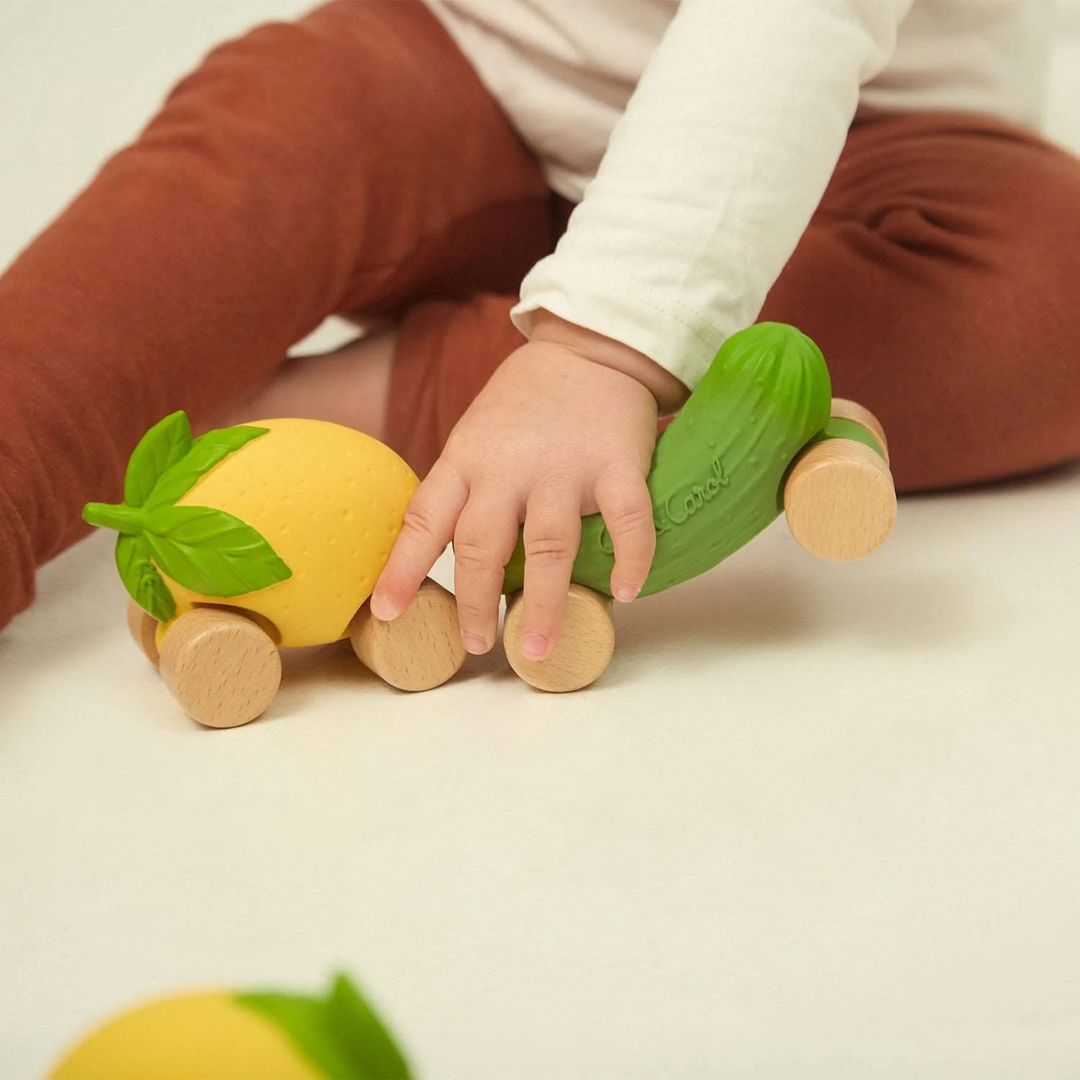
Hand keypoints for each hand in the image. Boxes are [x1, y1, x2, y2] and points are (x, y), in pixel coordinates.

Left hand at [370, 312, 687, 659]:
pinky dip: (629, 559)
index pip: (424, 519)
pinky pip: (625, 520)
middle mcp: (507, 467)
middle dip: (473, 601)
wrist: (589, 348)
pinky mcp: (617, 464)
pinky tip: (624, 593)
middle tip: (474, 645)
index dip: (403, 569)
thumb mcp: (476, 436)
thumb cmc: (526, 405)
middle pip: (480, 544)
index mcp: (465, 459)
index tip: (387, 612)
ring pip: (548, 546)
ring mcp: (564, 467)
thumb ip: (465, 491)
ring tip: (537, 648)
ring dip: (543, 603)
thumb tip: (449, 562)